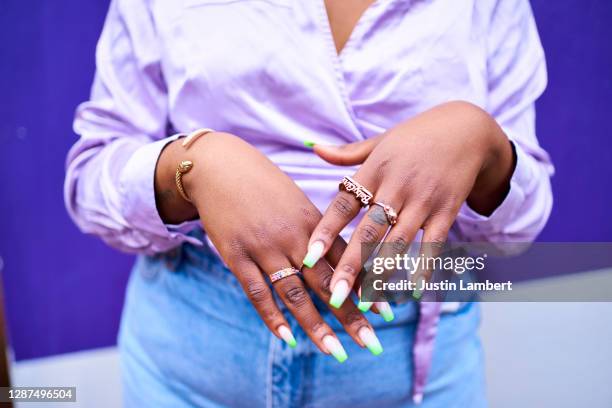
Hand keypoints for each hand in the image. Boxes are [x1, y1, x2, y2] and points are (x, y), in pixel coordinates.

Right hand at [155, 132, 383, 359]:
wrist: (218, 166)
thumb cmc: (262, 182)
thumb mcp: (295, 200)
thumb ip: (315, 229)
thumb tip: (335, 256)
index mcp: (314, 222)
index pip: (346, 260)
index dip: (366, 289)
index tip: (386, 314)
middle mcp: (294, 237)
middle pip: (328, 283)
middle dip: (352, 316)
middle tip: (373, 345)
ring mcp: (264, 247)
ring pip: (295, 293)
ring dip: (317, 326)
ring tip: (337, 353)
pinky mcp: (236, 255)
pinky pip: (257, 291)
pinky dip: (272, 317)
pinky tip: (287, 339)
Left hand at [304, 101, 515, 306]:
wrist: (466, 128)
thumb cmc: (414, 137)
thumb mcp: (379, 141)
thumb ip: (347, 153)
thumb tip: (313, 149)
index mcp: (373, 170)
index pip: (343, 205)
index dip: (325, 232)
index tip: (308, 258)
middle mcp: (396, 186)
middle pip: (368, 232)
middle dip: (350, 266)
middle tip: (334, 296)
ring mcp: (423, 199)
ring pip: (398, 243)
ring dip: (381, 274)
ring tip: (365, 304)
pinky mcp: (447, 210)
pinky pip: (433, 243)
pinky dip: (422, 268)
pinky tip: (411, 292)